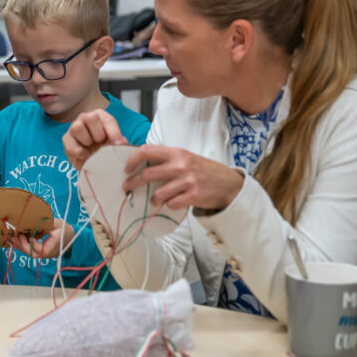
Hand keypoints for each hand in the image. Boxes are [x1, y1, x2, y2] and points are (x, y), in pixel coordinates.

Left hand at [8, 219, 75, 257]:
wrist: (71, 237)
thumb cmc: (64, 229)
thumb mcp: (58, 223)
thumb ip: (48, 222)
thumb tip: (35, 218)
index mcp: (53, 246)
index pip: (42, 250)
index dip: (34, 245)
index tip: (30, 236)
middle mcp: (48, 253)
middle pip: (33, 254)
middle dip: (23, 246)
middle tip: (18, 236)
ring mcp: (44, 254)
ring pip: (30, 254)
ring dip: (20, 246)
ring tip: (12, 237)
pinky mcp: (40, 252)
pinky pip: (30, 251)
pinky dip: (22, 246)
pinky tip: (15, 239)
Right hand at [63, 109, 128, 169]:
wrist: (92, 161)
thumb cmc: (104, 149)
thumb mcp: (114, 145)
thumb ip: (120, 143)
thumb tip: (123, 143)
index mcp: (100, 117)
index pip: (107, 120)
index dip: (114, 132)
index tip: (118, 144)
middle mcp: (86, 118)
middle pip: (91, 118)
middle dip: (98, 134)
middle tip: (101, 144)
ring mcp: (74, 128)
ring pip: (77, 127)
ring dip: (87, 141)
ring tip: (92, 149)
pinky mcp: (66, 140)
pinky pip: (71, 145)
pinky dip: (80, 153)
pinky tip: (85, 156)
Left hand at [123, 145, 244, 210]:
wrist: (229, 184)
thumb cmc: (205, 170)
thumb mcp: (187, 158)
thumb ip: (168, 159)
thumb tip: (143, 164)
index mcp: (177, 153)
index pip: (147, 151)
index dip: (132, 160)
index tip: (126, 168)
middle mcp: (181, 165)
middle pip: (147, 174)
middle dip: (133, 182)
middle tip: (127, 187)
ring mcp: (187, 181)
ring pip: (158, 193)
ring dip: (154, 198)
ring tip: (156, 199)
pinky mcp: (193, 196)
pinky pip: (171, 204)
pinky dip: (169, 205)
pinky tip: (174, 202)